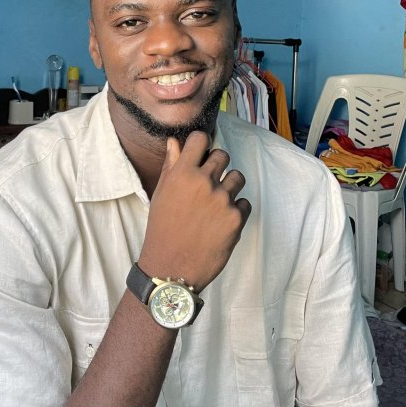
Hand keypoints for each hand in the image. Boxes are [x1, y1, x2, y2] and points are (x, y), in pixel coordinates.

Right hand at [138, 131, 249, 291]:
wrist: (171, 267)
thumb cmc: (162, 229)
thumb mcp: (161, 194)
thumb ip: (171, 166)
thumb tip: (175, 141)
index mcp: (182, 174)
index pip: (200, 139)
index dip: (201, 144)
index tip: (201, 152)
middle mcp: (204, 182)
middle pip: (223, 155)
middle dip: (217, 165)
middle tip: (208, 182)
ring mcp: (222, 200)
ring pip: (238, 177)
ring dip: (229, 186)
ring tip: (216, 203)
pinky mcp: (236, 219)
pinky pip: (244, 202)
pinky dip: (236, 210)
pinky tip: (221, 221)